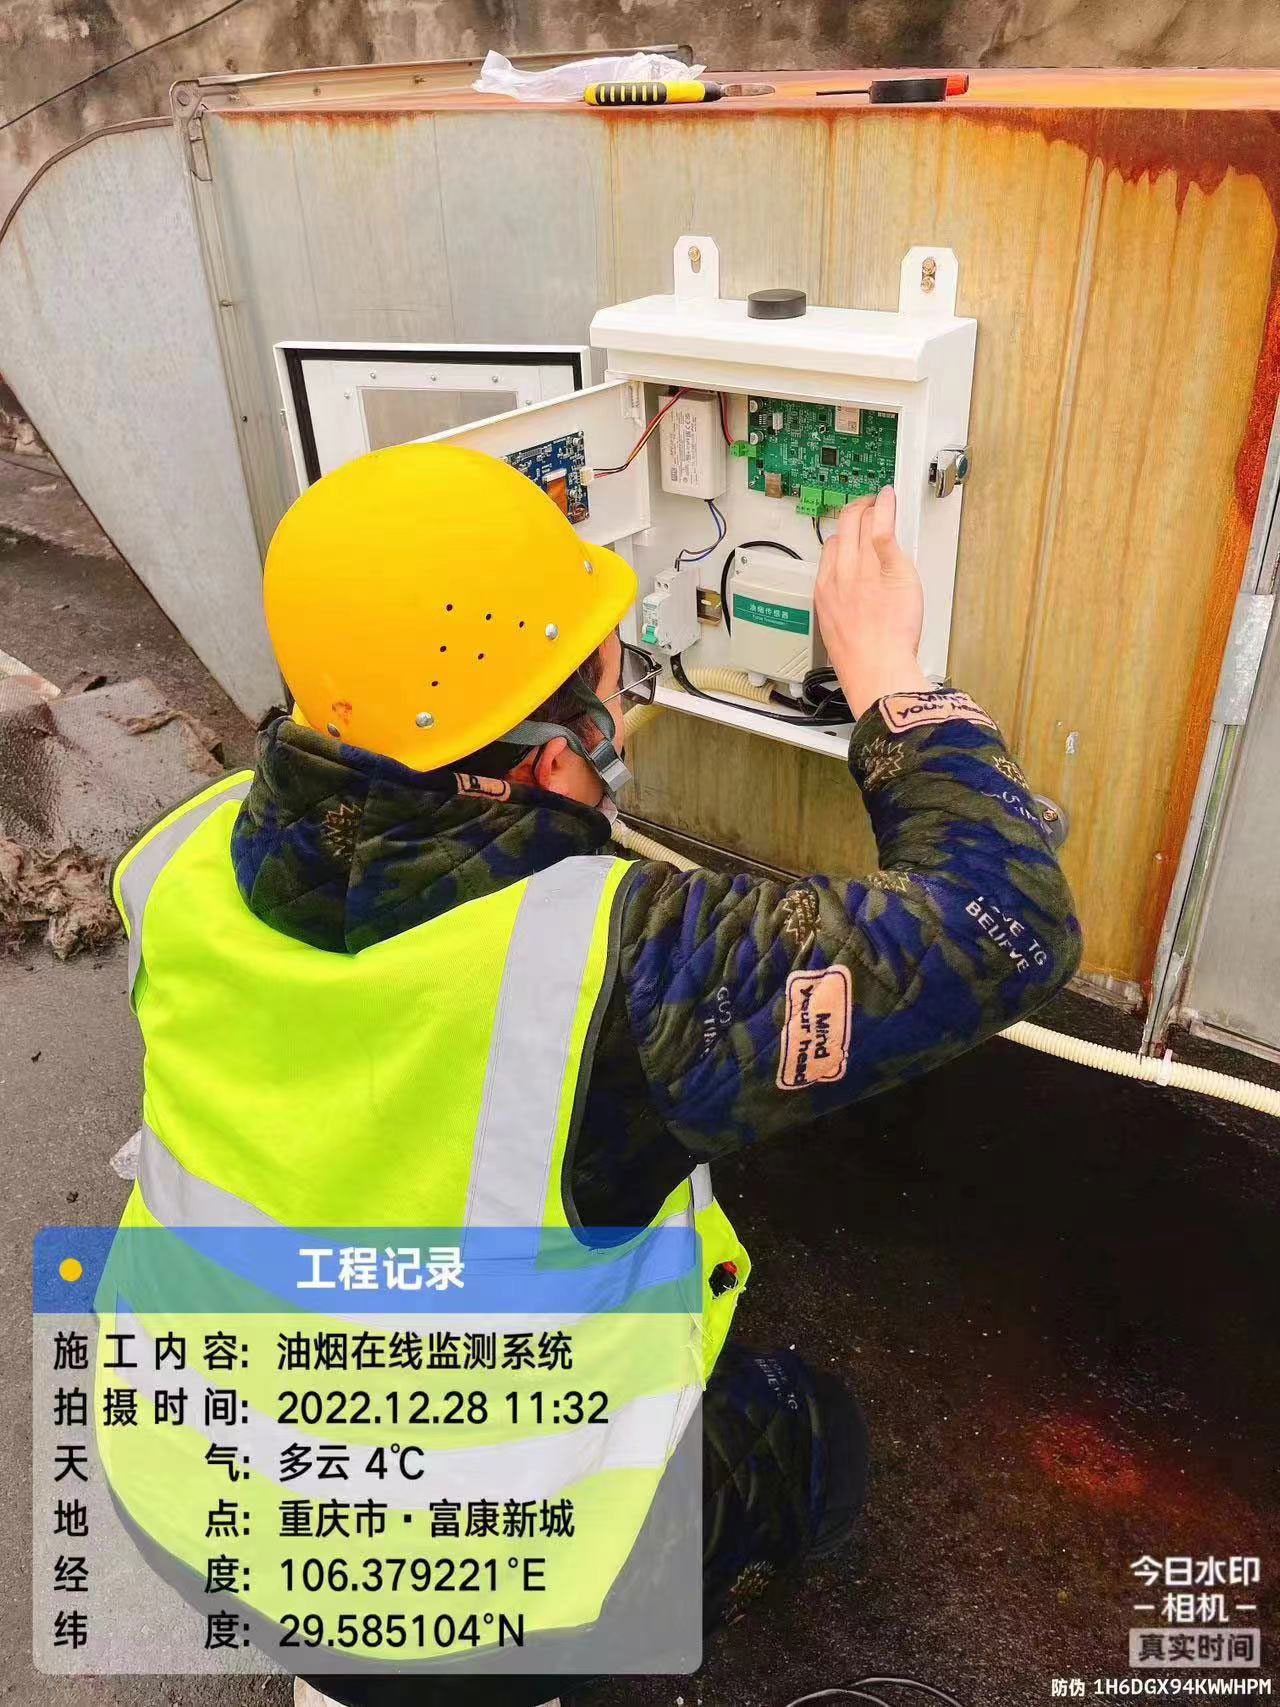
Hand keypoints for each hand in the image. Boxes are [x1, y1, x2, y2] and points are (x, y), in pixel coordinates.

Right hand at [815, 486, 930, 718]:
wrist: (876, 667)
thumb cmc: (861, 658)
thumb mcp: (837, 629)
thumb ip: (844, 606)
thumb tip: (855, 601)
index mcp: (825, 589)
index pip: (831, 547)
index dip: (844, 536)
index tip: (853, 532)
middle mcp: (841, 574)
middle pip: (843, 528)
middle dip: (855, 511)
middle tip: (868, 506)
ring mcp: (864, 568)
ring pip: (862, 523)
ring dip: (872, 507)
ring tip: (882, 502)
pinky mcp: (889, 567)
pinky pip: (883, 529)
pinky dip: (886, 508)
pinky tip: (889, 498)